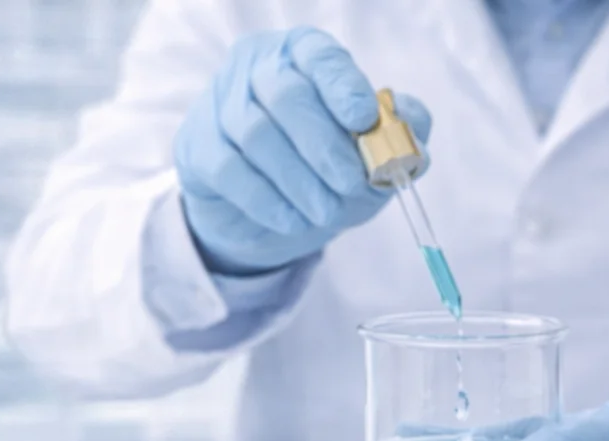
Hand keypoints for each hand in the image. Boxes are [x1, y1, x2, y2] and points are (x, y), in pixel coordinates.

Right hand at [173, 27, 431, 275]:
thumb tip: (411, 126)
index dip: (343, 85)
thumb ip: (399, 132)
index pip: (320, 55)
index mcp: (301, 54)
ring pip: (257, 134)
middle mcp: (255, 68)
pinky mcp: (197, 147)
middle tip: (351, 184)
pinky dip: (266, 199)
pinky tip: (292, 219)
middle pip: (287, 95)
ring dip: (298, 180)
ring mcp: (219, 105)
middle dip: (324, 145)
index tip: (364, 120)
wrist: (265, 212)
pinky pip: (230, 170)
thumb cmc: (322, 167)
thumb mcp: (369, 151)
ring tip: (326, 211)